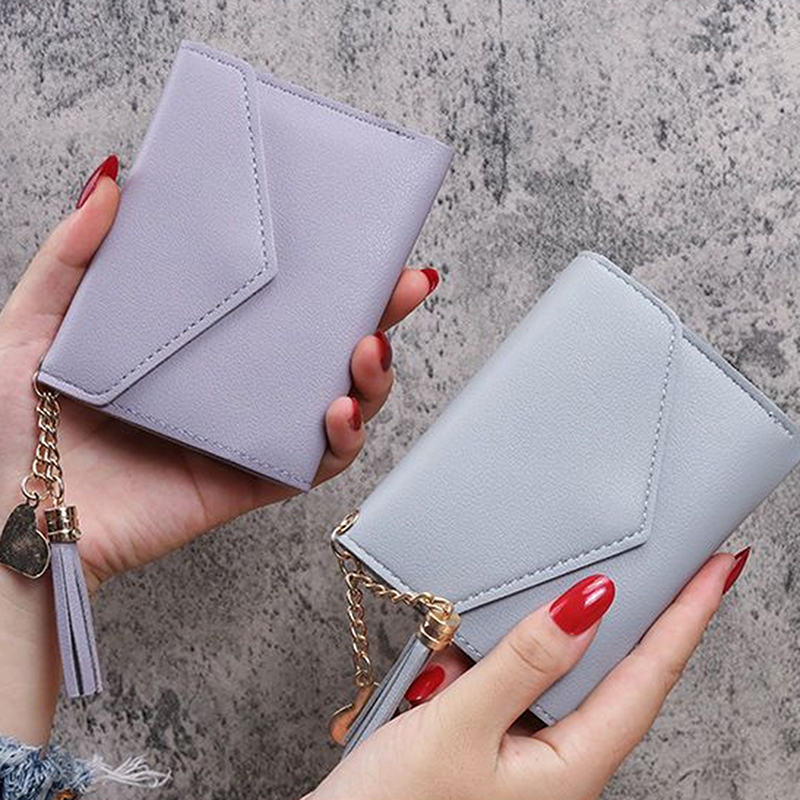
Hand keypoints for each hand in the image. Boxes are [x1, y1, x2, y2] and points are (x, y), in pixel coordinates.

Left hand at [0, 155, 439, 741]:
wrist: (8, 512)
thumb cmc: (14, 421)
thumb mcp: (38, 318)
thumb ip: (76, 252)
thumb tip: (116, 179)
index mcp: (197, 340)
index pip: (277, 298)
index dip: (324, 270)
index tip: (358, 238)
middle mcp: (231, 383)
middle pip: (322, 346)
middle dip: (377, 315)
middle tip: (402, 284)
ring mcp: (246, 432)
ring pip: (338, 403)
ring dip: (372, 379)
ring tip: (368, 349)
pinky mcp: (250, 480)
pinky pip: (315, 463)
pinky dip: (341, 440)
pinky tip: (336, 410)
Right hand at [309, 552, 746, 799]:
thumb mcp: (457, 727)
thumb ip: (522, 663)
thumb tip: (585, 605)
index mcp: (570, 766)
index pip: (647, 676)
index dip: (687, 617)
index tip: (717, 567)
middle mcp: (554, 760)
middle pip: (596, 667)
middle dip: (589, 619)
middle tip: (617, 563)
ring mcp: (518, 753)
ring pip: (536, 670)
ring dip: (500, 647)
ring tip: (468, 643)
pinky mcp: (485, 742)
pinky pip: (494, 683)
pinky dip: (467, 665)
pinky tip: (433, 669)